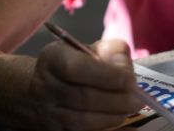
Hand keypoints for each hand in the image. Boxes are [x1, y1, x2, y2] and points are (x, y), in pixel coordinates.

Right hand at [28, 38, 143, 130]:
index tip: (129, 79)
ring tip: (128, 110)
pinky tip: (125, 128)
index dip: (106, 75)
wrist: (35, 92)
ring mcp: (47, 113)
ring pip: (82, 121)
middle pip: (83, 97)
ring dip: (111, 117)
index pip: (76, 68)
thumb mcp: (85, 50)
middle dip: (116, 100)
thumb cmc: (69, 66)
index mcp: (52, 59)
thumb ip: (109, 51)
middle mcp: (45, 87)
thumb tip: (126, 67)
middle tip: (137, 100)